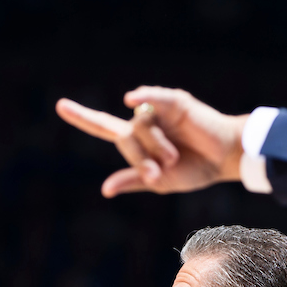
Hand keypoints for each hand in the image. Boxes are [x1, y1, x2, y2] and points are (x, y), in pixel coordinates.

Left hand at [55, 87, 248, 197]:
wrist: (226, 159)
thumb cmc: (196, 170)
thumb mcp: (161, 181)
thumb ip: (134, 180)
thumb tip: (105, 189)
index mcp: (138, 141)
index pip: (103, 126)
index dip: (82, 117)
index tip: (60, 105)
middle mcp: (144, 122)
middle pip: (124, 135)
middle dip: (139, 155)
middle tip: (161, 169)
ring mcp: (158, 110)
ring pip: (140, 125)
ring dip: (156, 146)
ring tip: (175, 156)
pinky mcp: (175, 102)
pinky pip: (151, 99)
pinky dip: (141, 97)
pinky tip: (129, 100)